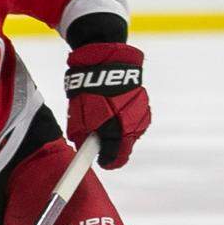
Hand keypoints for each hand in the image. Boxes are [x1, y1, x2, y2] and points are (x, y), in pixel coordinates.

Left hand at [64, 42, 149, 169]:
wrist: (106, 63)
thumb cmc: (90, 92)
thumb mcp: (78, 119)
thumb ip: (82, 138)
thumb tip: (85, 147)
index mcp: (118, 134)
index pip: (115, 160)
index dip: (106, 161)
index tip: (99, 160)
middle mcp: (134, 127)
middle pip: (124, 146)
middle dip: (111, 143)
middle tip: (97, 133)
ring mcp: (142, 114)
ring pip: (130, 131)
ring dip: (118, 128)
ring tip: (105, 112)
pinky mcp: (145, 102)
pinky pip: (134, 116)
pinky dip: (124, 114)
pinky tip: (114, 103)